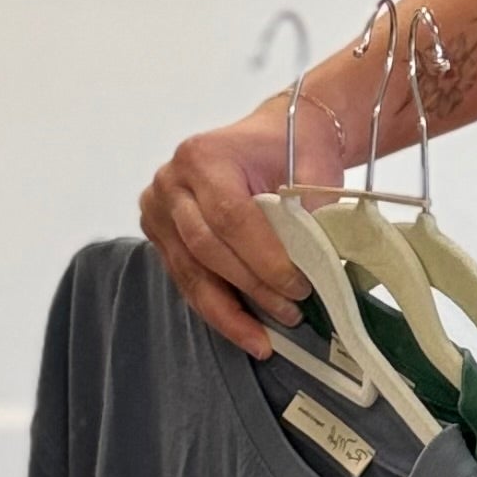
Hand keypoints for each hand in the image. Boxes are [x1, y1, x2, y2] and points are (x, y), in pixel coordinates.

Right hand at [139, 103, 314, 359]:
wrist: (271, 137)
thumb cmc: (291, 148)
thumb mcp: (311, 169)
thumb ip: (310, 214)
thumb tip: (317, 270)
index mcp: (203, 156)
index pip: (230, 217)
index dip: (263, 258)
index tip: (298, 286)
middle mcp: (170, 181)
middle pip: (205, 248)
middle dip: (250, 287)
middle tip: (291, 311)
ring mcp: (158, 209)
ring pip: (189, 272)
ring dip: (229, 311)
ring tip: (263, 340)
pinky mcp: (160, 235)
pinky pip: (185, 279)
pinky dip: (215, 307)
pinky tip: (242, 329)